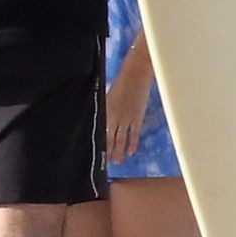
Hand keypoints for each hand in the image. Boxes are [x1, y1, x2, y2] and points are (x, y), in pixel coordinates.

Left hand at [106, 48, 153, 163]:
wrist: (135, 74)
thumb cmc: (122, 82)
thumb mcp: (109, 96)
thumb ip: (107, 109)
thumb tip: (105, 119)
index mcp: (104, 111)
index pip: (100, 131)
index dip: (100, 143)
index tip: (98, 153)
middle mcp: (113, 117)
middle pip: (109, 138)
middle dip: (109, 151)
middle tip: (109, 162)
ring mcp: (125, 119)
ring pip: (120, 140)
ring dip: (119, 151)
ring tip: (118, 161)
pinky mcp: (136, 118)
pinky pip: (133, 134)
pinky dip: (132, 144)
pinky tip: (130, 152)